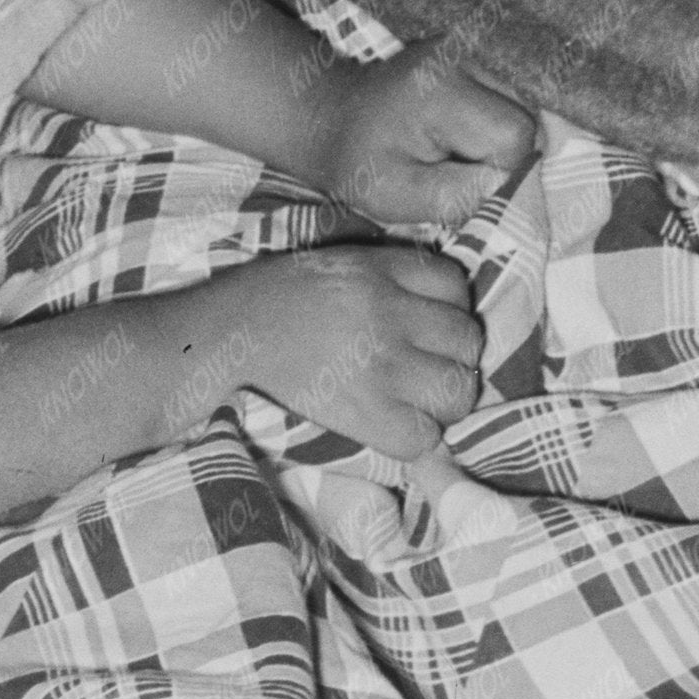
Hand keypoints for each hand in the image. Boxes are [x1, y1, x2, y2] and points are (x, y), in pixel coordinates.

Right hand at [202, 241, 487, 460]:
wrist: (229, 335)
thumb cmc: (280, 296)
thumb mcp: (342, 261)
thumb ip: (393, 273)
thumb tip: (445, 306)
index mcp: (382, 269)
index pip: (457, 286)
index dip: (449, 310)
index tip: (427, 327)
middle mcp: (390, 312)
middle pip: (468, 341)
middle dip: (454, 356)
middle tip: (426, 368)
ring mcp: (381, 364)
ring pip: (458, 392)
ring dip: (446, 401)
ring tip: (420, 401)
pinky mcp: (364, 413)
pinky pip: (423, 438)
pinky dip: (416, 438)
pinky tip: (396, 426)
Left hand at [308, 44, 539, 232]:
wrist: (334, 116)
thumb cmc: (358, 161)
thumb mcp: (393, 196)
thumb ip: (454, 197)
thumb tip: (510, 189)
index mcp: (443, 87)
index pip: (515, 135)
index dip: (499, 173)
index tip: (459, 184)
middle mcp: (466, 52)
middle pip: (527, 117)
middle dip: (501, 155)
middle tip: (452, 167)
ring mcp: (473, 46)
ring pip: (525, 107)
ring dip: (498, 139)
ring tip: (453, 148)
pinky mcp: (477, 50)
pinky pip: (512, 96)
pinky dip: (495, 122)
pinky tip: (461, 132)